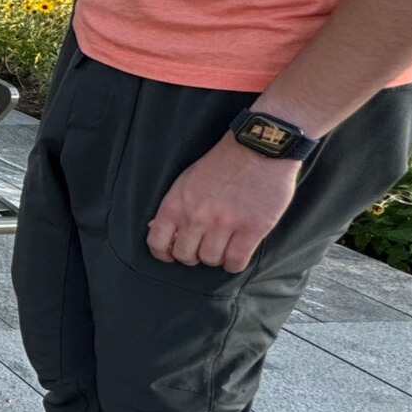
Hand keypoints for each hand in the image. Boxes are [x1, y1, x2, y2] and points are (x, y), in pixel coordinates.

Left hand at [146, 134, 298, 272]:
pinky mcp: (251, 229)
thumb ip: (173, 207)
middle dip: (192, 256)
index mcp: (176, 204)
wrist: (257, 148)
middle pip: (185, 256)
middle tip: (202, 246)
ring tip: (222, 245)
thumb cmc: (220, 164)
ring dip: (216, 257)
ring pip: (211, 260)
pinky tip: (237, 253)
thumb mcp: (185, 180)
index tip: (172, 254)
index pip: (157, 243)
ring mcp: (224, 224)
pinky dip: (235, 263)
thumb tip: (155, 228)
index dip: (163, 254)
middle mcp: (196, 217)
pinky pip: (236, 262)